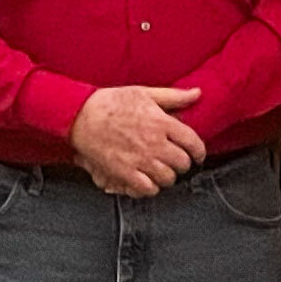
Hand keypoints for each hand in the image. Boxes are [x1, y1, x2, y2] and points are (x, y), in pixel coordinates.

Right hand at [71, 86, 205, 197]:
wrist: (81, 115)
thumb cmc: (113, 102)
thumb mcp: (145, 93)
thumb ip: (174, 96)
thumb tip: (198, 92)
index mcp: (162, 122)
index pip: (193, 143)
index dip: (199, 152)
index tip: (197, 156)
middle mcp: (154, 143)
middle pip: (182, 163)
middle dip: (183, 164)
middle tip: (177, 162)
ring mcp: (139, 159)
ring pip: (167, 178)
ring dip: (168, 176)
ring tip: (163, 171)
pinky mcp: (123, 171)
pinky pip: (147, 189)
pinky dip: (151, 188)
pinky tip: (149, 181)